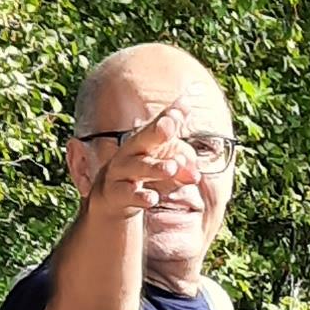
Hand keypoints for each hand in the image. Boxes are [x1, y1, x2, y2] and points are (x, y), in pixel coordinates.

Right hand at [92, 103, 202, 223]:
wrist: (114, 197)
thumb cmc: (146, 171)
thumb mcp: (168, 162)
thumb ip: (185, 164)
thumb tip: (196, 175)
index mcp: (144, 140)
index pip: (158, 125)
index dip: (169, 117)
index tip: (181, 110)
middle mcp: (131, 152)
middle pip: (143, 138)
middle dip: (156, 131)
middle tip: (171, 127)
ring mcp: (121, 172)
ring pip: (138, 168)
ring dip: (155, 168)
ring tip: (171, 168)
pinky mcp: (117, 194)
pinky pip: (128, 195)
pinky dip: (140, 196)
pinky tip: (152, 198)